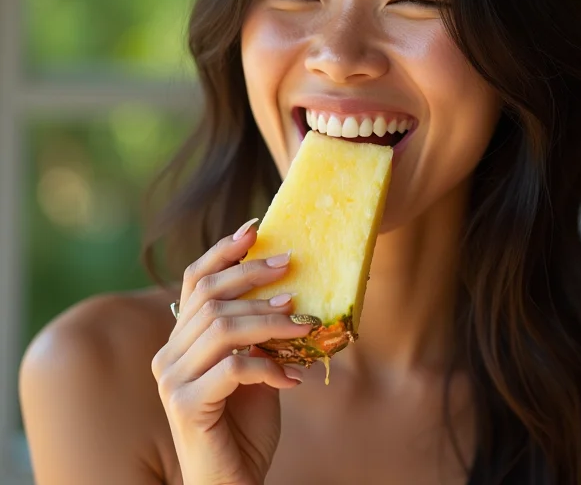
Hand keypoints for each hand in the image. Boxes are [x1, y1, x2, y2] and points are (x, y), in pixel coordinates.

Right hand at [151, 220, 312, 484]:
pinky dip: (268, 367)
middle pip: (209, 296)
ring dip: (268, 321)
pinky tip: (291, 381)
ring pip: (222, 327)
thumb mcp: (256, 365)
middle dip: (253, 276)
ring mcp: (172, 380)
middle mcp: (169, 354)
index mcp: (183, 340)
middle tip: (292, 267)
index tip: (255, 229)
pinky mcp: (185, 405)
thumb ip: (257, 332)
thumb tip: (288, 289)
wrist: (232, 482)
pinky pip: (232, 367)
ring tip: (303, 323)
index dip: (222, 251)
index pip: (194, 281)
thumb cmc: (245, 423)